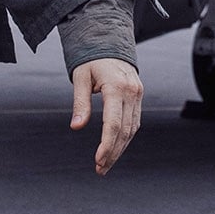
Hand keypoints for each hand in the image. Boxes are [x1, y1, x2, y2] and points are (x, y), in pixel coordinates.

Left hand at [67, 56, 143, 174]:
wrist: (110, 44)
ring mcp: (138, 95)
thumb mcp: (80, 78)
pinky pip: (134, 123)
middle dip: (113, 152)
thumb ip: (80, 103)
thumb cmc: (92, 60)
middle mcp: (131, 92)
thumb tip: (76, 126)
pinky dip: (125, 138)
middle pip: (124, 131)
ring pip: (132, 130)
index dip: (106, 145)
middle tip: (101, 169)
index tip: (98, 160)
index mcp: (116, 86)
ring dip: (120, 149)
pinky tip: (115, 149)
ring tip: (106, 164)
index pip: (113, 123)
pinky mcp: (138, 98)